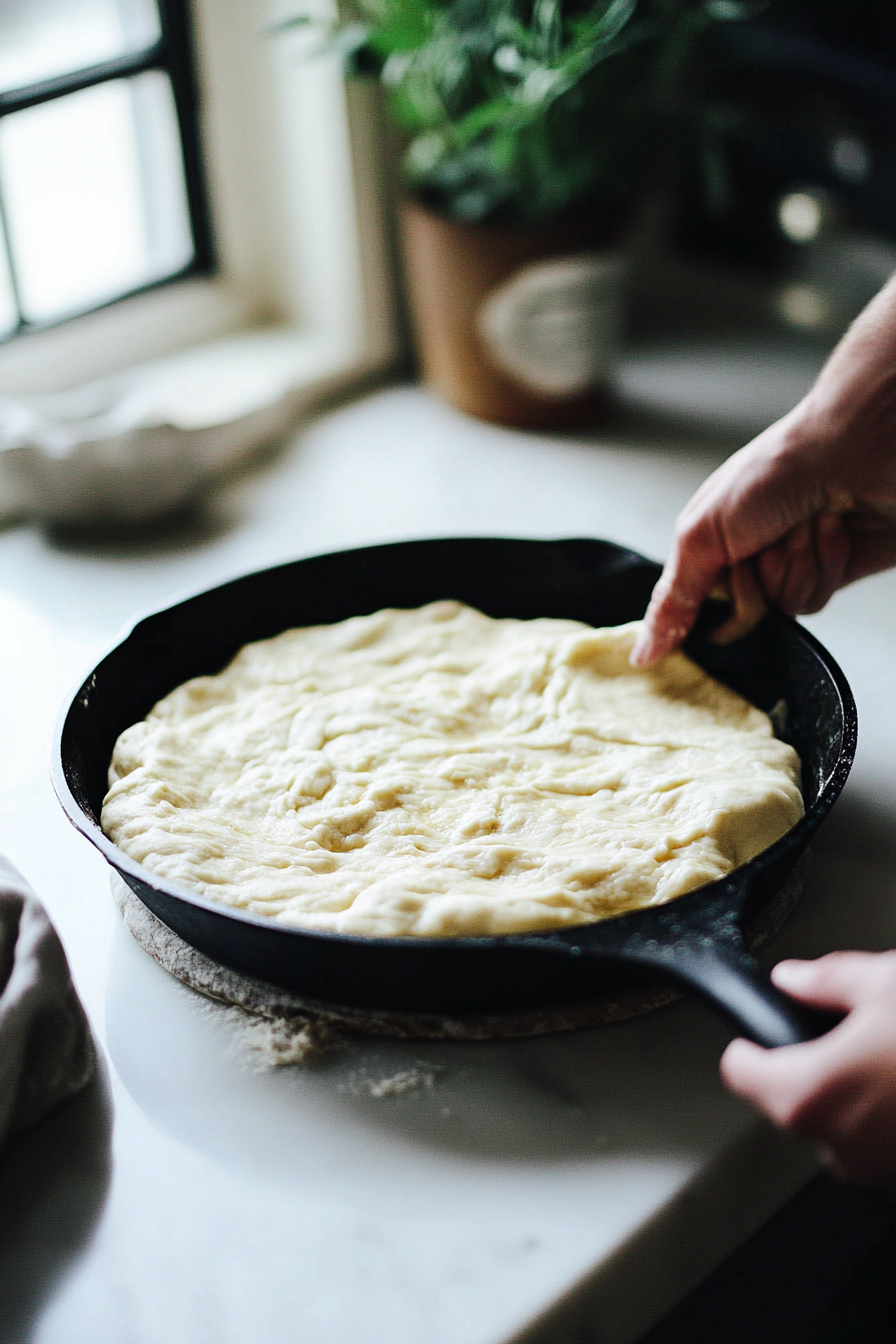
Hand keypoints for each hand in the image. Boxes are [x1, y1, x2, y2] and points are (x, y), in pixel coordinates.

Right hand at [631, 274, 895, 666]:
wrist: (854, 448)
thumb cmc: (777, 469)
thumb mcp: (704, 533)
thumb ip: (674, 598)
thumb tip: (644, 651)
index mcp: (710, 542)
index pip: (693, 608)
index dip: (706, 608)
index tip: (717, 584)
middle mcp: (748, 556)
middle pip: (742, 614)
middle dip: (758, 580)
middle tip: (766, 539)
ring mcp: (790, 565)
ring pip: (784, 609)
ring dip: (797, 565)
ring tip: (804, 523)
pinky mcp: (830, 573)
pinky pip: (816, 600)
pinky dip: (826, 563)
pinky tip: (831, 529)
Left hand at [721, 952, 895, 1185]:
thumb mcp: (884, 982)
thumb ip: (826, 981)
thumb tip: (795, 978)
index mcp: (809, 1092)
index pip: (740, 1072)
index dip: (749, 1044)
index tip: (756, 1032)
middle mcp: (835, 1145)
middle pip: (790, 1099)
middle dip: (813, 1066)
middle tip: (851, 1034)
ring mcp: (876, 1171)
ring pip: (838, 1123)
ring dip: (856, 1094)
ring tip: (894, 1057)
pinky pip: (879, 1143)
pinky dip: (888, 1117)